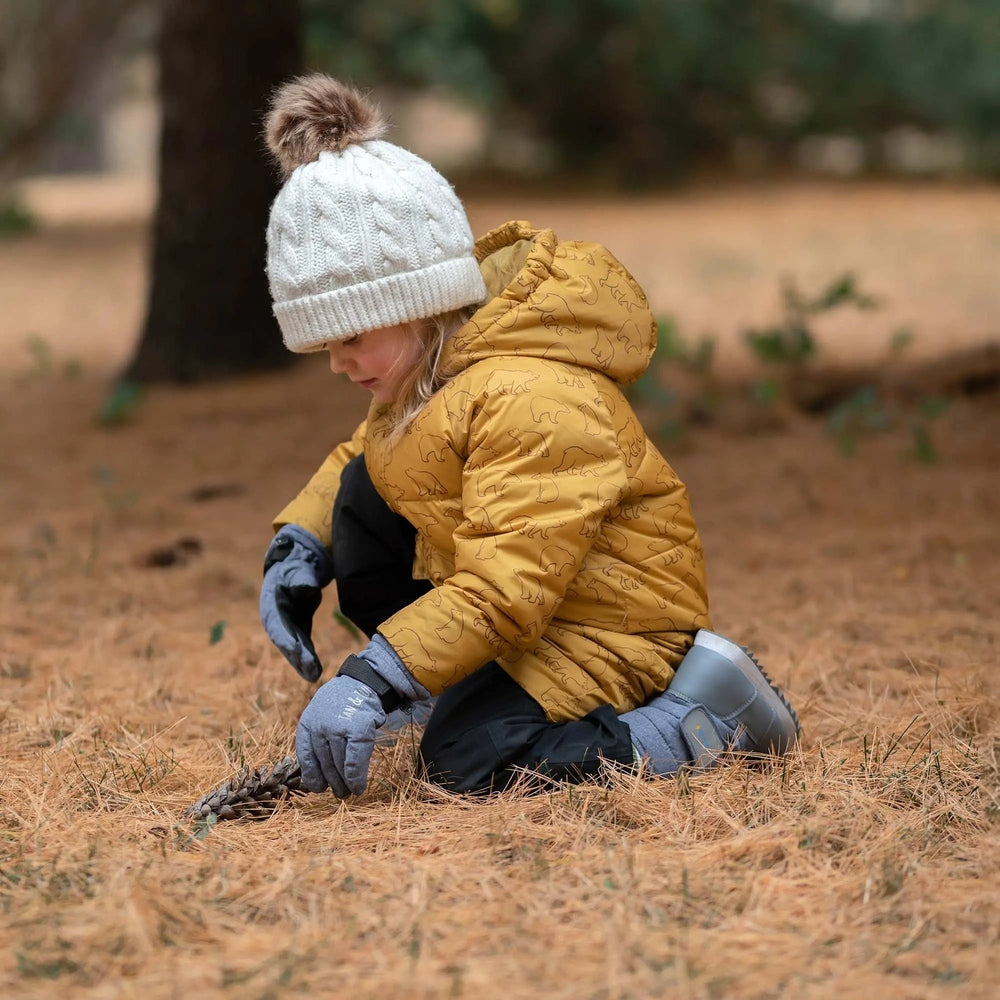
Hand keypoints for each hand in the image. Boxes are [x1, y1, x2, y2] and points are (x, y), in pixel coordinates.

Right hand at [260, 525, 334, 681]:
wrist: (293, 571)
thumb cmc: (294, 569)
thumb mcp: (297, 571)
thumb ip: (301, 579)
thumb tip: (306, 587)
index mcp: (271, 606)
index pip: (278, 627)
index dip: (287, 639)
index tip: (298, 650)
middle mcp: (275, 622)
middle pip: (286, 643)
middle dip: (298, 658)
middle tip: (312, 672)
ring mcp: (285, 629)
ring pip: (293, 650)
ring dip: (302, 664)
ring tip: (314, 677)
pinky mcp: (295, 632)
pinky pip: (301, 648)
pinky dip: (307, 660)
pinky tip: (315, 673)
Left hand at [296, 635, 431, 795]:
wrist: (364, 682)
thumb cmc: (343, 703)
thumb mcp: (321, 715)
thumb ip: (318, 739)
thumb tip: (318, 777)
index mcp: (307, 723)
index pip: (305, 756)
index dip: (311, 775)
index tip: (318, 788)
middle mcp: (320, 726)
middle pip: (324, 763)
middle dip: (332, 782)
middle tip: (339, 794)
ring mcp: (338, 727)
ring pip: (339, 764)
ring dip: (345, 783)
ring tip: (349, 792)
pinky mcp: (359, 729)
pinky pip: (355, 760)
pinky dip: (357, 776)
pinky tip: (359, 786)